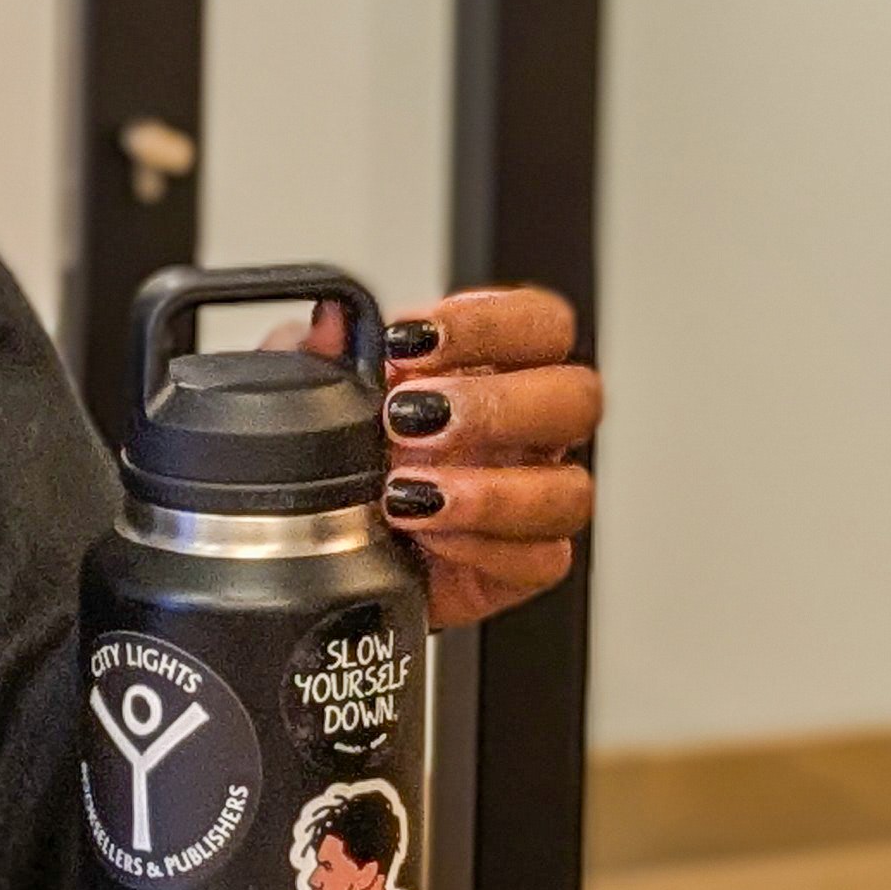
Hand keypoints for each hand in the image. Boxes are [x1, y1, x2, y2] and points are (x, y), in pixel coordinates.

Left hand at [323, 286, 594, 629]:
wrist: (324, 551)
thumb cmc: (339, 467)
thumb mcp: (313, 404)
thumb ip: (320, 359)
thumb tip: (329, 327)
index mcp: (492, 371)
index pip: (540, 323)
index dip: (490, 322)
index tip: (408, 340)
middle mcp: (525, 432)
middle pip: (578, 396)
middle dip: (493, 405)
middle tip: (409, 419)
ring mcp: (531, 500)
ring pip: (571, 490)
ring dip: (491, 491)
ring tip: (407, 492)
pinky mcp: (521, 567)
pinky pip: (542, 560)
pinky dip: (484, 548)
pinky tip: (428, 536)